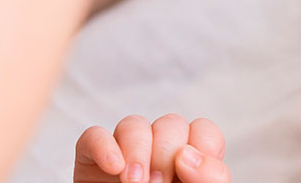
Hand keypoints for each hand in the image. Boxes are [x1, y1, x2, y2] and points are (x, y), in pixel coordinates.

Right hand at [74, 114, 228, 182]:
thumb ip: (209, 179)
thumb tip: (187, 156)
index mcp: (190, 166)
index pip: (204, 132)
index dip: (201, 145)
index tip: (188, 174)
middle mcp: (159, 154)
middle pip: (171, 124)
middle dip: (165, 153)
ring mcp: (124, 154)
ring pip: (133, 124)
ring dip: (138, 151)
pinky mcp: (91, 159)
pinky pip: (93, 135)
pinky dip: (104, 147)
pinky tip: (114, 168)